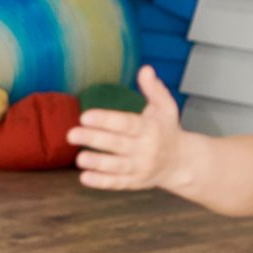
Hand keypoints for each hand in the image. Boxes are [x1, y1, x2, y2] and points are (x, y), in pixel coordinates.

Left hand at [71, 68, 192, 191]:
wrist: (181, 162)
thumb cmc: (167, 130)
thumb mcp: (166, 107)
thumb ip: (154, 89)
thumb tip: (145, 69)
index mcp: (150, 128)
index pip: (126, 123)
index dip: (106, 120)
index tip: (85, 116)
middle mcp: (146, 148)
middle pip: (117, 143)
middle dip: (94, 139)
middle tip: (71, 134)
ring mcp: (141, 167)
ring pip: (117, 166)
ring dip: (98, 163)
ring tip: (79, 158)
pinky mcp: (135, 182)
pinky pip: (117, 183)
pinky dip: (101, 182)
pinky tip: (84, 178)